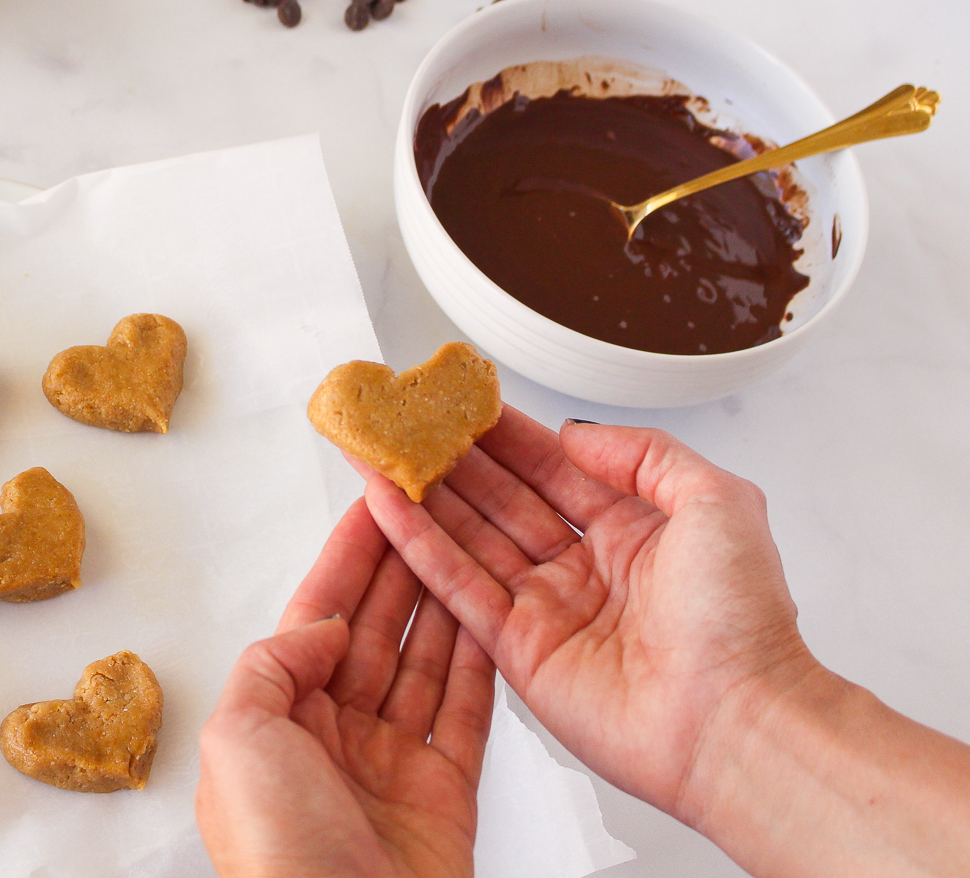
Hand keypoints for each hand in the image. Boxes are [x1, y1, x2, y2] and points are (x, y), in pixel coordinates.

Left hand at [196, 498, 494, 877]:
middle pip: (373, 633)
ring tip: (464, 544)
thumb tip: (323, 627)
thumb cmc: (278, 856)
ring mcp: (390, 765)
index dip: (346, 560)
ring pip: (421, 664)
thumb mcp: (238, 737)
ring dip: (441, 604)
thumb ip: (273, 663)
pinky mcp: (444, 794)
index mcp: (274, 724)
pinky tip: (488, 617)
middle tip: (430, 513)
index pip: (315, 619)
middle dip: (399, 569)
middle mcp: (331, 739)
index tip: (374, 506)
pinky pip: (465, 713)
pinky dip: (478, 664)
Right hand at [351, 408, 816, 824]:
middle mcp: (586, 569)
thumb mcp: (717, 500)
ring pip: (469, 538)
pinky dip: (417, 546)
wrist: (736, 721)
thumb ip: (644, 453)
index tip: (461, 399)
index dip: (505, 434)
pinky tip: (385, 506)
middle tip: (406, 421)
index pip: (552, 467)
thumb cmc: (742, 621)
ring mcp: (547, 610)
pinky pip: (457, 587)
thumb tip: (572, 432)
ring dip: (423, 495)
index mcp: (634, 530)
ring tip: (380, 451)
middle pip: (501, 500)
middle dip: (452, 459)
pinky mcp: (516, 652)